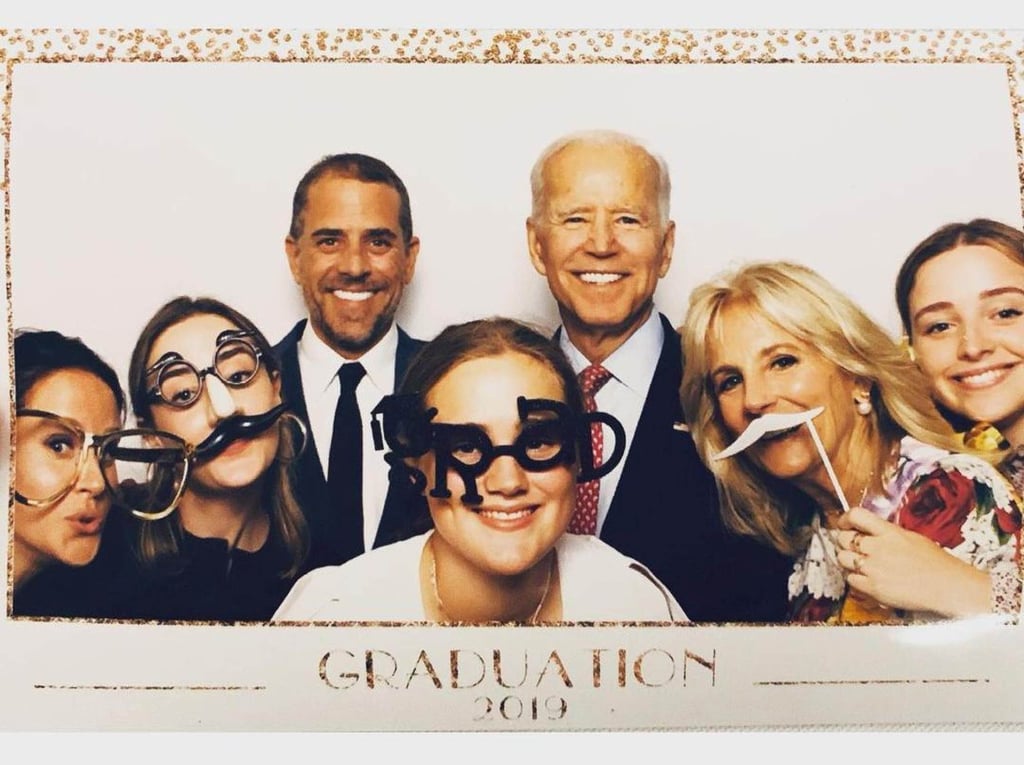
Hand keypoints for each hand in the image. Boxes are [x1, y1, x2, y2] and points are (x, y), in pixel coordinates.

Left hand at [834, 506, 990, 617]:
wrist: (948, 587)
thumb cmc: (937, 564)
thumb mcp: (912, 538)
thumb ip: (888, 534)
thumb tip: (872, 531)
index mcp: (889, 532)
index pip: (856, 515)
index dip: (845, 519)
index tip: (844, 523)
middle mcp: (878, 548)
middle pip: (843, 538)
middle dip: (844, 541)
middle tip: (850, 546)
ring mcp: (873, 568)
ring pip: (842, 559)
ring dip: (847, 560)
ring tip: (858, 563)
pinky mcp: (873, 587)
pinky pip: (850, 579)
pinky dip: (855, 579)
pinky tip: (865, 578)